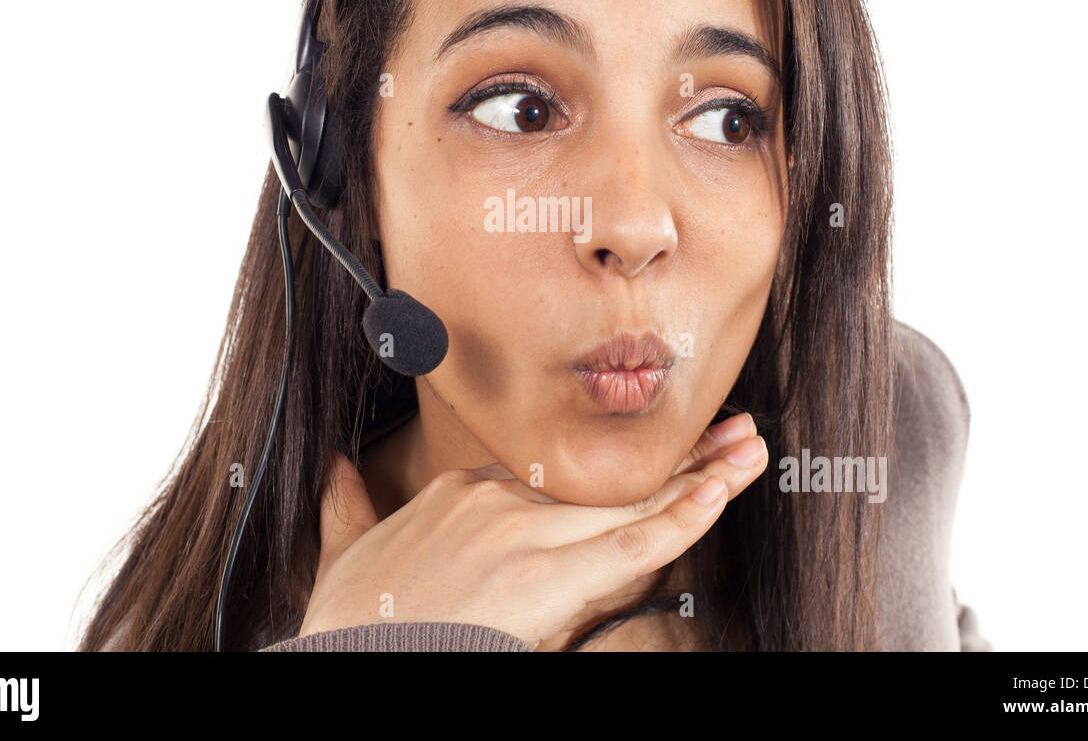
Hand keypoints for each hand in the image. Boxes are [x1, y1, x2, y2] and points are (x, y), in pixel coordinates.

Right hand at [296, 411, 768, 647]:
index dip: (617, 474)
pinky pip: (629, 545)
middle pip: (606, 479)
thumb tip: (338, 470)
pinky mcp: (545, 578)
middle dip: (677, 457)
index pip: (559, 479)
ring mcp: (524, 534)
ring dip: (699, 476)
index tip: (656, 462)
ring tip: (748, 453)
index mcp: (463, 492)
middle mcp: (498, 501)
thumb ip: (350, 506)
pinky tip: (717, 497)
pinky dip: (678, 519)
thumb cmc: (350, 621)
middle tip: (732, 434)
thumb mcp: (344, 552)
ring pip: (630, 503)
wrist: (345, 653)